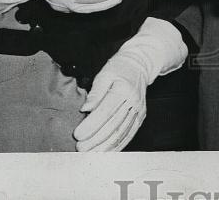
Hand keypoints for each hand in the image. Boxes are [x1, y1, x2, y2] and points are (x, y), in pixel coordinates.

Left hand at [74, 17, 187, 151]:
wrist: (140, 65)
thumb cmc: (119, 68)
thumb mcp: (104, 74)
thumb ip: (95, 92)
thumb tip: (85, 109)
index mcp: (123, 89)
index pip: (105, 111)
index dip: (91, 125)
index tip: (77, 134)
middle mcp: (134, 101)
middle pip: (113, 125)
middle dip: (95, 139)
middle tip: (80, 148)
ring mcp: (139, 110)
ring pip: (121, 133)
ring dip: (105, 146)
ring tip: (89, 153)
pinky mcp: (141, 117)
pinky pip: (129, 134)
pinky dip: (117, 145)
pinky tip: (106, 152)